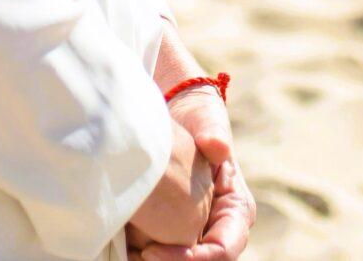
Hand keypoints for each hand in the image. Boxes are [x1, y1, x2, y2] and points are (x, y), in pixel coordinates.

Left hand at [133, 90, 254, 259]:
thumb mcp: (206, 121)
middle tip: (138, 256)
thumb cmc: (199, 120)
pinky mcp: (177, 230)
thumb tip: (218, 147)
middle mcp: (220, 226)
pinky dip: (145, 254)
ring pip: (183, 260)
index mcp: (236, 209)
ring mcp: (199, 231)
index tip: (153, 251)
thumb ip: (213, 133)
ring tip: (128, 253)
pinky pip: (166, 252)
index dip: (194, 258)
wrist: (182, 116)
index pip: (223, 249)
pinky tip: (126, 248)